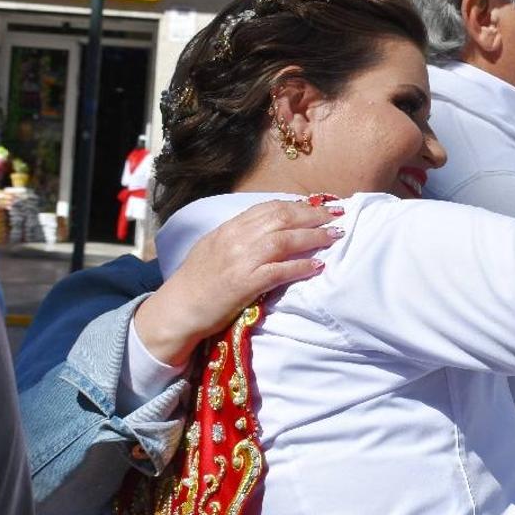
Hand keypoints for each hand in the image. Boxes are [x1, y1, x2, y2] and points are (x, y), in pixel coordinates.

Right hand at [134, 200, 342, 365]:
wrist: (177, 309)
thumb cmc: (197, 282)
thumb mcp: (215, 248)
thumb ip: (241, 236)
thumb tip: (271, 230)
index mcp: (229, 228)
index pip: (269, 208)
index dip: (298, 205)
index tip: (320, 205)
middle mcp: (235, 238)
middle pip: (282, 218)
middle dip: (314, 215)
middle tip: (338, 214)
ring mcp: (240, 260)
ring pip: (284, 240)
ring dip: (314, 236)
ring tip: (336, 236)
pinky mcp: (245, 284)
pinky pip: (279, 271)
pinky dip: (301, 266)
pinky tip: (318, 266)